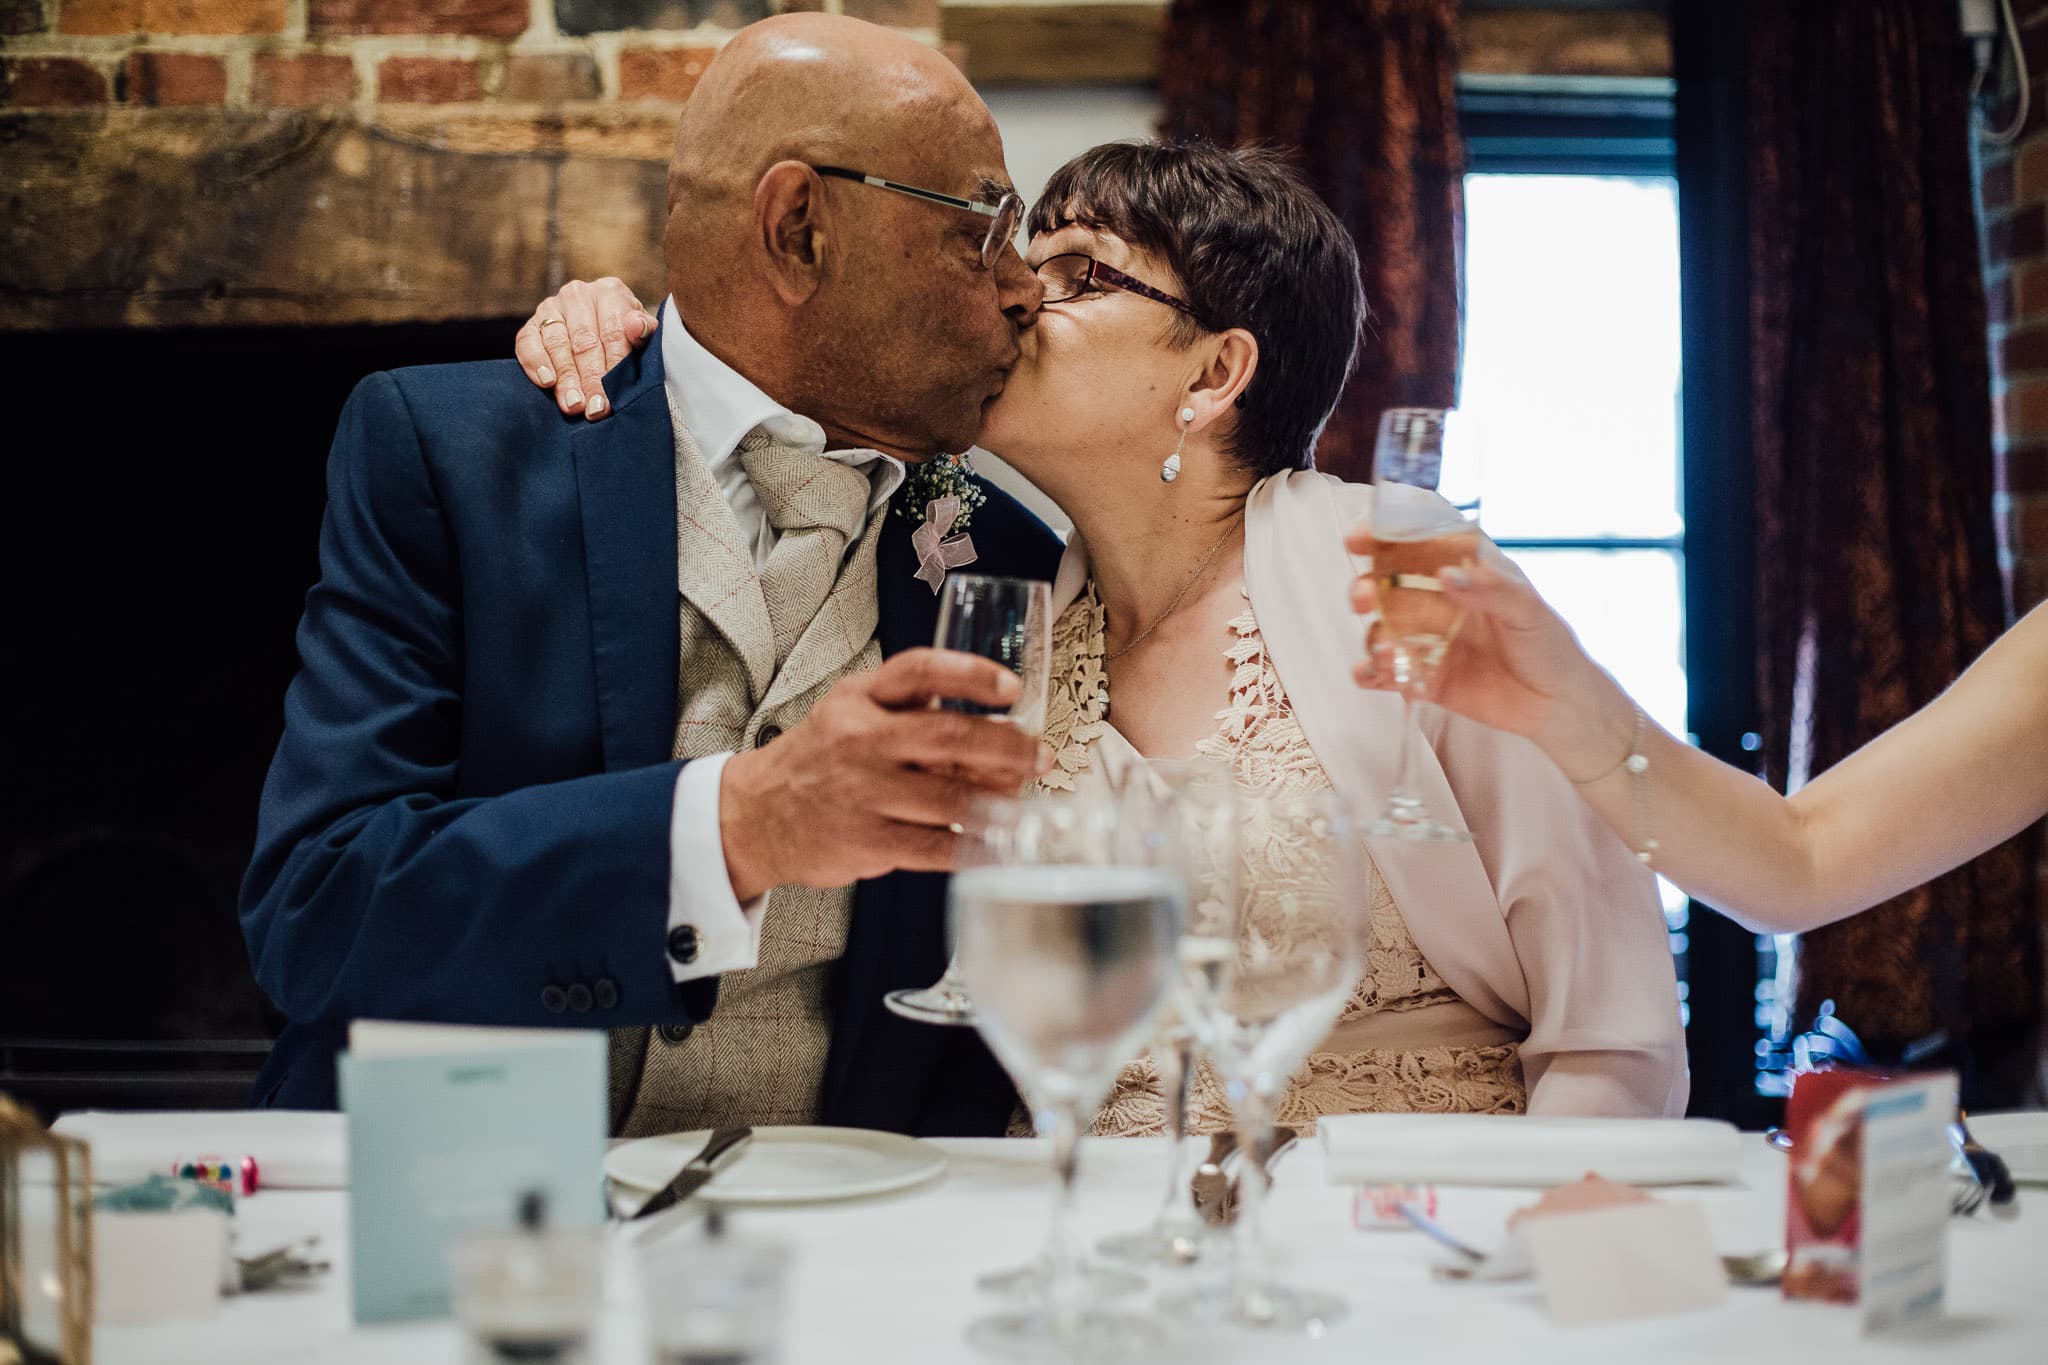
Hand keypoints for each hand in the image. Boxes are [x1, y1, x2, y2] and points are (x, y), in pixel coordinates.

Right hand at [513, 277, 659, 420]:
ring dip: (565, 378)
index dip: (614, 367)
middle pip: (584, 341)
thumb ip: (645, 331)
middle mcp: (578, 294)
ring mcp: (551, 307)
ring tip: (573, 405)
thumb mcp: (644, 335)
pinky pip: (527, 342)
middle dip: (590, 379)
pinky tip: (546, 383)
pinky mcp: (531, 324)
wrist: (601, 334)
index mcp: (609, 292)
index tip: (613, 396)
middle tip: (594, 409)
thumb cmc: (628, 338)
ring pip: (557, 344)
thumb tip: (636, 325)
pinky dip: (535, 363)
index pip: (612, 332)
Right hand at [716, 648, 1054, 900]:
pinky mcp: (867, 842)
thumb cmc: (819, 760)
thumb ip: (911, 708)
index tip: (1012, 688)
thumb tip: (996, 723)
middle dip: (1007, 747)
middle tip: (1040, 756)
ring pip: (950, 797)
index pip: (920, 671)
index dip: (972, 675)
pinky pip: (937, 847)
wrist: (755, 817)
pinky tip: (1000, 845)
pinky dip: (976, 847)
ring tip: (1023, 800)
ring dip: (1000, 801)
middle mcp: (859, 740)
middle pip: (947, 737)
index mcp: (859, 699)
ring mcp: (862, 794)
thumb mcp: (851, 713)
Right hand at [1345, 522, 1599, 743]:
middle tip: (1362, 598)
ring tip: (1386, 652)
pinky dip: (1371, 672)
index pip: (1421, 539)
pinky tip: (1373, 674)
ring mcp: (1428, 639)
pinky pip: (1386, 671)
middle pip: (1389, 584)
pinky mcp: (1423, 676)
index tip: (1360, 539)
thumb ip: (1490, 589)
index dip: (1387, 531)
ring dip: (1373, 635)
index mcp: (1467, 571)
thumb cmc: (1549, 645)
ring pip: (1382, 628)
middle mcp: (1440, 601)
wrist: (1558, 704)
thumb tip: (1446, 575)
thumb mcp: (1528, 609)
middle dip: (1367, 587)